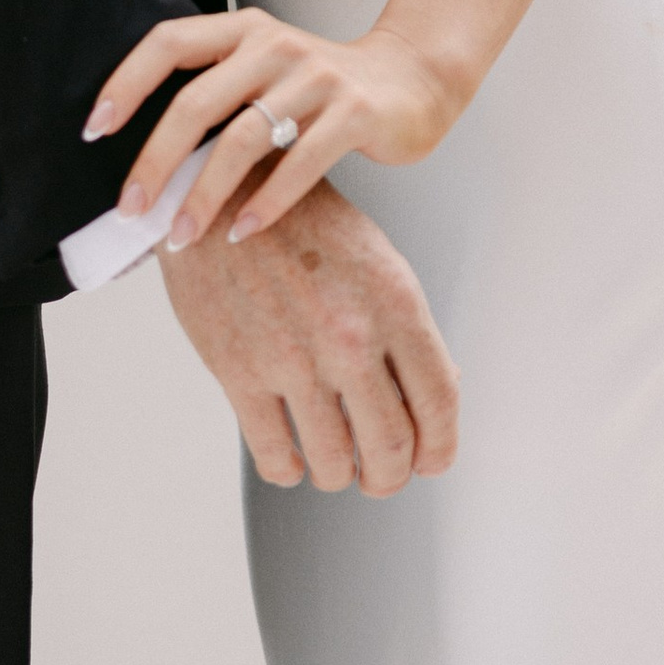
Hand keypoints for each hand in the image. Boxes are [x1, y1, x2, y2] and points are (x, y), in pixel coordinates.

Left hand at [88, 4, 463, 248]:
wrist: (412, 77)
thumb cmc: (322, 85)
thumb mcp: (264, 71)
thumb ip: (216, 96)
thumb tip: (145, 161)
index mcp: (244, 29)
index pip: (169, 42)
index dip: (127, 82)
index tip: (94, 131)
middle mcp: (274, 45)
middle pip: (197, 101)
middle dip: (157, 159)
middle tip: (133, 208)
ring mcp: (317, 76)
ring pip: (244, 138)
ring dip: (206, 193)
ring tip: (181, 236)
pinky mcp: (354, 112)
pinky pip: (301, 163)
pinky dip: (267, 203)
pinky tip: (243, 233)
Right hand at [156, 179, 457, 493]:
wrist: (223, 188)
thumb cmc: (304, 224)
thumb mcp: (376, 260)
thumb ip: (407, 328)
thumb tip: (438, 395)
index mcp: (394, 302)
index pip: (440, 404)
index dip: (440, 449)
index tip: (429, 462)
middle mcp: (350, 336)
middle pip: (392, 449)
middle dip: (389, 476)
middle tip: (379, 475)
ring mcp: (293, 358)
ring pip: (335, 464)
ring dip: (339, 474)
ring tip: (334, 459)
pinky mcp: (239, 372)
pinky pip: (275, 457)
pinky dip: (288, 469)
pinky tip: (290, 453)